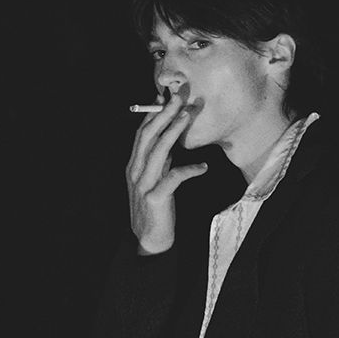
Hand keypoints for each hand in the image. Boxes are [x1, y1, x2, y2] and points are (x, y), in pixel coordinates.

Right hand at [126, 86, 208, 255]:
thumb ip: (160, 162)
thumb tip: (170, 139)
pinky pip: (174, 178)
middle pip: (148, 136)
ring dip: (173, 131)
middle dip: (163, 114)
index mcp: (134, 165)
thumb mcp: (156, 180)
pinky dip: (189, 170)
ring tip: (187, 116)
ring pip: (158, 151)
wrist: (149, 240)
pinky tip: (204, 166)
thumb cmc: (156, 209)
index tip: (166, 97)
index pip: (142, 133)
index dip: (154, 113)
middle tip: (178, 97)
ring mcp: (143, 185)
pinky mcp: (156, 198)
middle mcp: (136, 172)